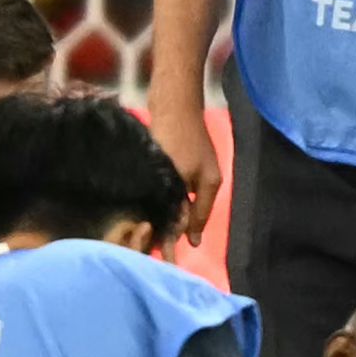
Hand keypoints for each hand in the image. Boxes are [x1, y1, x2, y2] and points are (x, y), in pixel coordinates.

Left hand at [147, 79, 223, 241]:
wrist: (172, 99)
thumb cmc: (177, 135)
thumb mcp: (180, 174)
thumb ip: (180, 203)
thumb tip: (179, 230)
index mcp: (210, 186)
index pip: (195, 223)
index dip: (179, 239)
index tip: (164, 257)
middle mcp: (204, 180)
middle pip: (188, 213)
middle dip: (171, 228)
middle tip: (148, 246)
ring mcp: (191, 169)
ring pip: (177, 201)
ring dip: (164, 213)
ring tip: (144, 228)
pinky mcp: (176, 160)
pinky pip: (169, 188)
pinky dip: (159, 197)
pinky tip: (144, 204)